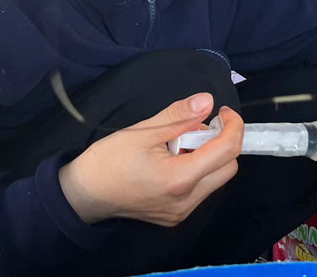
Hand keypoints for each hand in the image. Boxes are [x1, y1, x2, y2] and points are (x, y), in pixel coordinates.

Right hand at [58, 93, 242, 225]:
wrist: (83, 194)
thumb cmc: (109, 160)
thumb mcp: (144, 131)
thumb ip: (179, 116)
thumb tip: (207, 100)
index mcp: (180, 179)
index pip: (227, 150)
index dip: (233, 125)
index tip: (223, 111)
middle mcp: (187, 201)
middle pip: (228, 167)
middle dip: (222, 141)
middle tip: (198, 126)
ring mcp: (181, 213)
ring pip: (216, 179)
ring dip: (209, 157)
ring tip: (181, 143)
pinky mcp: (175, 216)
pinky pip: (201, 190)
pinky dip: (198, 170)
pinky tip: (175, 160)